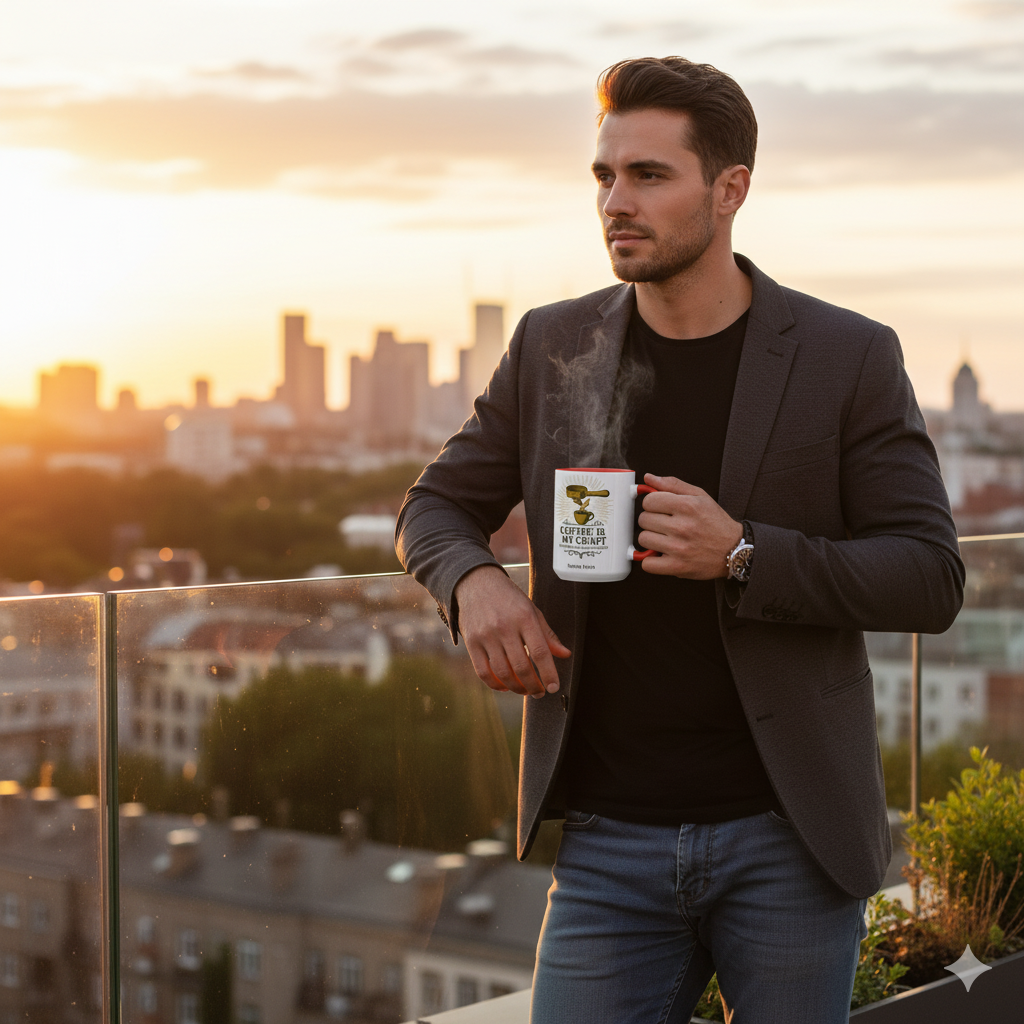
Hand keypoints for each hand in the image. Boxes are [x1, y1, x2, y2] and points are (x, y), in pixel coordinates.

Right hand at [454, 565, 570, 697]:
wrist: (475, 582)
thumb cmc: (507, 597)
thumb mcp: (531, 609)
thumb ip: (547, 634)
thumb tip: (564, 654)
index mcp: (524, 617)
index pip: (540, 652)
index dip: (549, 674)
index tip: (554, 687)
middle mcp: (505, 627)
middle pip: (521, 666)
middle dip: (534, 686)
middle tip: (540, 692)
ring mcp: (486, 635)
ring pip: (503, 673)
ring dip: (516, 688)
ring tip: (525, 690)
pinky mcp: (471, 642)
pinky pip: (483, 671)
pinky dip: (495, 684)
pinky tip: (505, 686)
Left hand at [637, 474, 742, 579]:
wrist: (734, 550)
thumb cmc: (716, 523)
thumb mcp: (700, 496)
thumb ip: (672, 484)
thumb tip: (648, 478)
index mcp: (687, 506)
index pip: (648, 501)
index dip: (652, 504)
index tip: (660, 509)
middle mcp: (682, 527)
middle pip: (643, 520)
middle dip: (652, 521)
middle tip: (665, 524)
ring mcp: (679, 548)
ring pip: (643, 539)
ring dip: (651, 539)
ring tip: (665, 539)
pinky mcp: (677, 567)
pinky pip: (647, 564)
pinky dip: (651, 560)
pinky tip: (661, 554)